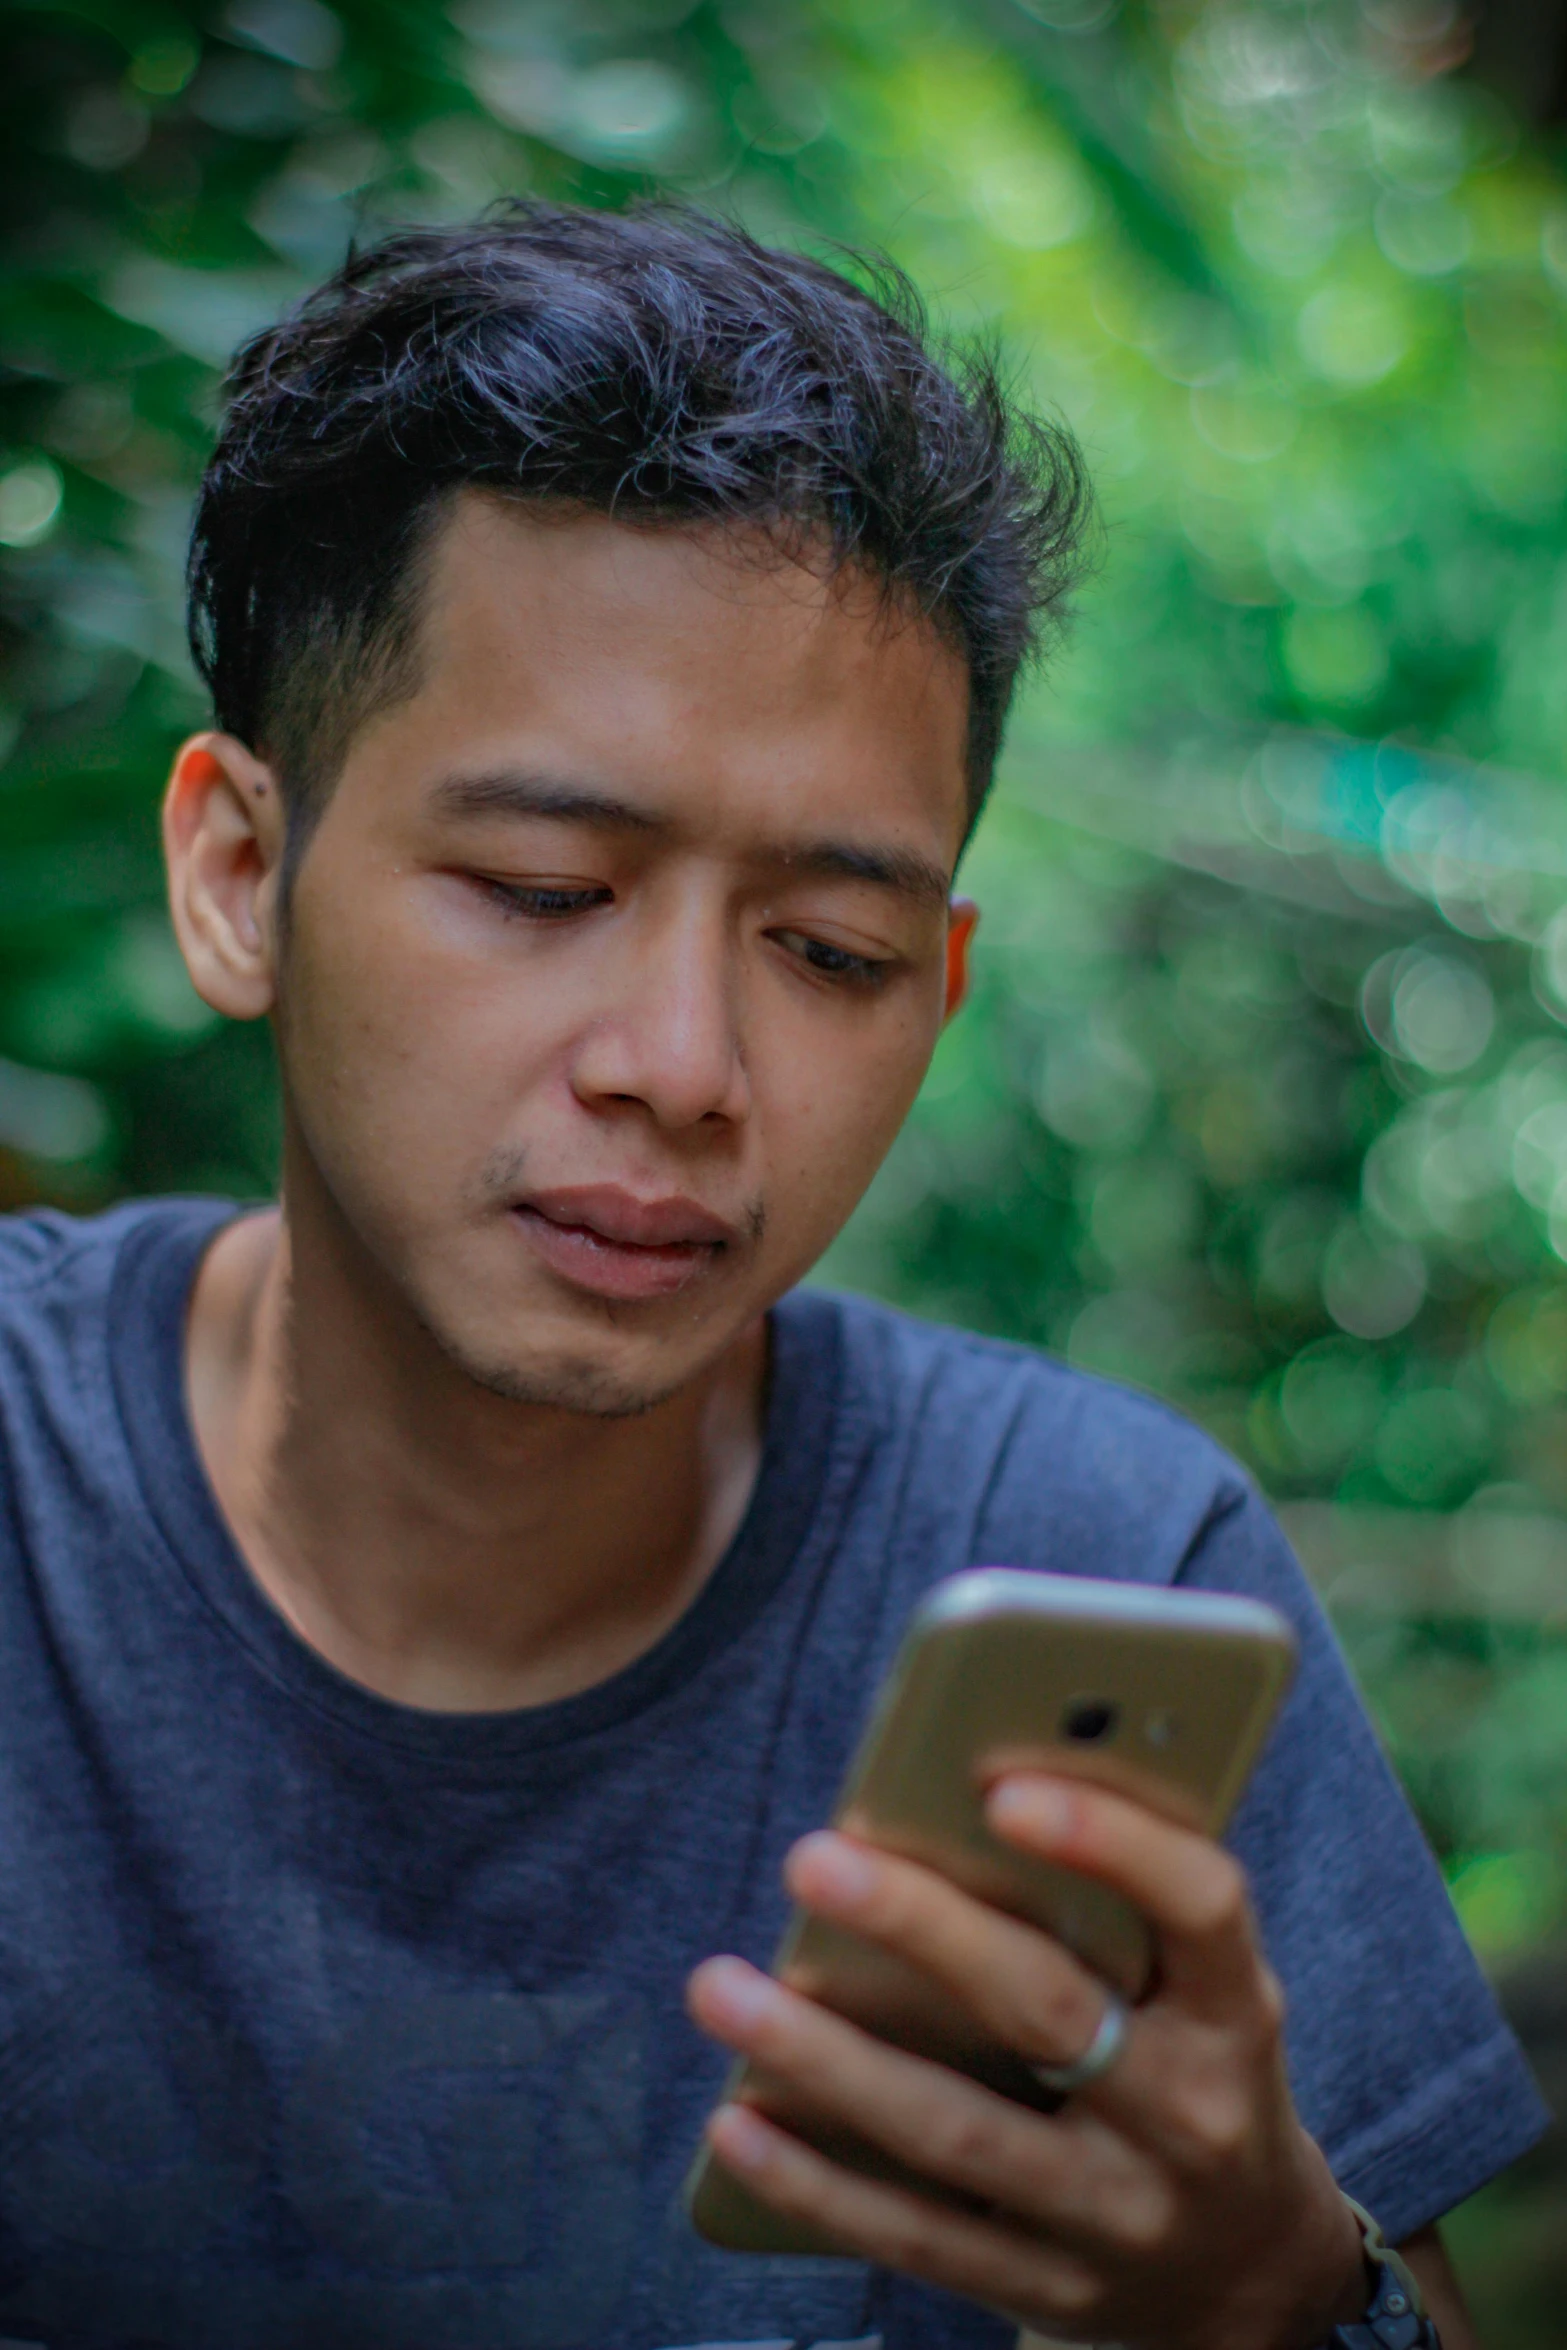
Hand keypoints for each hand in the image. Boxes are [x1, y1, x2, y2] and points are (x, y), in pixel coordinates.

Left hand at [687, 1774, 1366, 2349]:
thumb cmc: (1196, 2065)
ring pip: (954, 2130)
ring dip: (826, 2057)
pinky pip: (914, 2234)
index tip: (1002, 1787)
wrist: (1256, 2276)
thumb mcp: (1203, 1986)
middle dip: (922, 1928)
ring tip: (721, 1987)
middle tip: (813, 1857)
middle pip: (1046, 2010)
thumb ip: (1121, 1900)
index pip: (1200, 1907)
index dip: (1112, 1840)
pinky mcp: (1044, 2287)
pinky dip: (815, 2181)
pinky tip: (739, 2115)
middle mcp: (1187, 2116)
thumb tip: (961, 1791)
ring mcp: (1114, 2217)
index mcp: (1235, 2011)